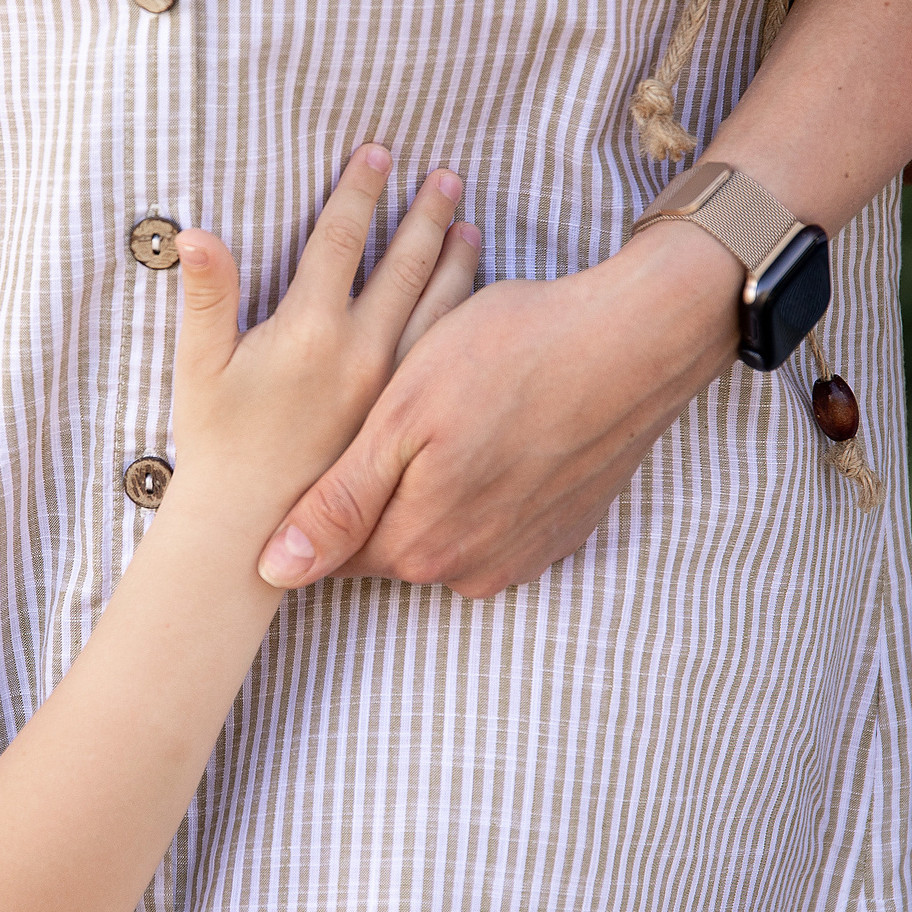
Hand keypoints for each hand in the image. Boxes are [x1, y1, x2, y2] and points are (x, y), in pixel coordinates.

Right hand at [172, 146, 479, 535]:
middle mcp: (360, 350)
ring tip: (470, 224)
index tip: (380, 152)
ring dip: (455, 259)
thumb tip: (194, 233)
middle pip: (404, 263)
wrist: (254, 526)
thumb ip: (207, 294)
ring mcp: (390, 384)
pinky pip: (442, 349)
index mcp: (310, 327)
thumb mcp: (200, 364)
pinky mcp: (403, 413)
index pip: (342, 237)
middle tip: (448, 176)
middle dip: (426, 213)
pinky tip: (471, 296)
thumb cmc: (217, 442)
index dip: (360, 189)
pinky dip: (460, 312)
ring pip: (436, 305)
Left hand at [258, 219, 741, 595]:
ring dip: (429, 486)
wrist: (635, 340)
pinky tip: (488, 432)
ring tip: (440, 417)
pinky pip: (492, 524)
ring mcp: (521, 556)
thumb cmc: (509, 356)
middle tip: (383, 416)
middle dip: (374, 488)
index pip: (331, 553)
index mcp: (418, 544)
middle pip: (387, 543)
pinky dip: (480, 486)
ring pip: (441, 532)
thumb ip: (341, 502)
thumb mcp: (404, 417)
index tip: (313, 450)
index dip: (312, 503)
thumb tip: (276, 571)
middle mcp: (469, 569)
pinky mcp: (559, 533)